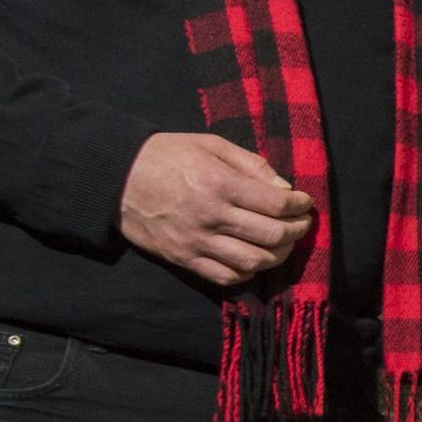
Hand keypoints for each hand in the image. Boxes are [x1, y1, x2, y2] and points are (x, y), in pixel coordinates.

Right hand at [120, 132, 312, 286]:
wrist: (116, 177)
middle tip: (302, 224)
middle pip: (271, 235)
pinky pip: (225, 277)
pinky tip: (254, 258)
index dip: (299, 206)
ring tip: (283, 243)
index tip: (305, 202)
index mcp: (219, 183)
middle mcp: (210, 216)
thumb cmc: (166, 154)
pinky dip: (248, 272)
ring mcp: (196, 242)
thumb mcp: (210, 144)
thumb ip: (250, 164)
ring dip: (278, 255)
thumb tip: (284, 188)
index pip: (275, 204)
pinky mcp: (183, 259)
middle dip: (296, 231)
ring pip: (252, 262)